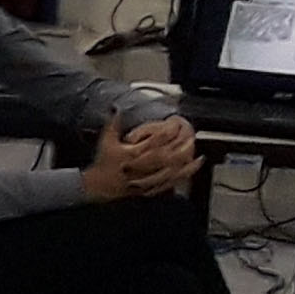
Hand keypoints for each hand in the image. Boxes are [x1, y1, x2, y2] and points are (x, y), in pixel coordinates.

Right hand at [83, 115, 201, 200]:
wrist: (100, 185)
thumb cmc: (104, 163)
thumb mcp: (106, 140)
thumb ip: (113, 123)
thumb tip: (116, 108)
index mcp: (132, 153)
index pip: (154, 141)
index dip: (167, 131)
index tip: (174, 123)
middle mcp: (142, 166)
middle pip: (167, 155)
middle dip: (180, 145)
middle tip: (190, 135)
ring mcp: (148, 177)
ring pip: (171, 168)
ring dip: (185, 158)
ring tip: (194, 147)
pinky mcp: (153, 185)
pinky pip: (173, 179)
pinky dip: (185, 172)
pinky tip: (194, 165)